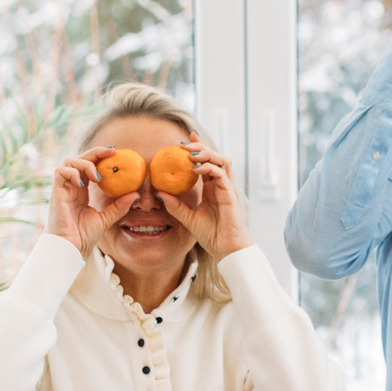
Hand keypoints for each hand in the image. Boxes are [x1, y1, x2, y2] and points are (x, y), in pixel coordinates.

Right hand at [46, 153, 129, 254]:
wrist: (70, 248)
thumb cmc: (83, 236)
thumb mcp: (106, 219)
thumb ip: (119, 206)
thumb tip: (135, 194)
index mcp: (81, 190)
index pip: (89, 166)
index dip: (100, 157)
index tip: (116, 153)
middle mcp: (71, 186)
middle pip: (80, 158)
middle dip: (95, 152)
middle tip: (112, 152)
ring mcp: (63, 188)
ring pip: (69, 161)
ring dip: (85, 163)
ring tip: (97, 177)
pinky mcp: (55, 192)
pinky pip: (60, 172)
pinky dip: (72, 172)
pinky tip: (83, 184)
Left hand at [157, 140, 253, 256]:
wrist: (226, 250)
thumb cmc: (212, 236)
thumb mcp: (188, 219)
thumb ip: (176, 206)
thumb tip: (160, 194)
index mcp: (214, 189)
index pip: (207, 163)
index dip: (198, 150)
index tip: (185, 140)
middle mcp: (223, 186)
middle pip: (216, 157)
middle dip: (201, 147)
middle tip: (184, 143)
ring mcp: (228, 189)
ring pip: (222, 161)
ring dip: (207, 154)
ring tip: (190, 153)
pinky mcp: (231, 195)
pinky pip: (221, 174)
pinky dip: (209, 168)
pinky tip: (195, 169)